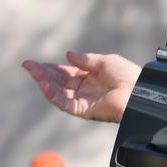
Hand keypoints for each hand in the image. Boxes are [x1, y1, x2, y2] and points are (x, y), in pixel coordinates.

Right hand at [21, 51, 140, 123]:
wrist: (138, 91)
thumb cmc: (127, 76)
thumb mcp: (104, 61)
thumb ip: (85, 60)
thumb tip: (68, 55)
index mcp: (89, 79)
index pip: (65, 73)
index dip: (51, 68)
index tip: (36, 63)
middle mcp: (84, 91)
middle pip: (58, 82)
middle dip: (42, 73)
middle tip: (28, 65)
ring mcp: (82, 101)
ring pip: (57, 92)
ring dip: (43, 81)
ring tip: (32, 70)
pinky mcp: (82, 110)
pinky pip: (63, 102)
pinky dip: (52, 93)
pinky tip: (43, 83)